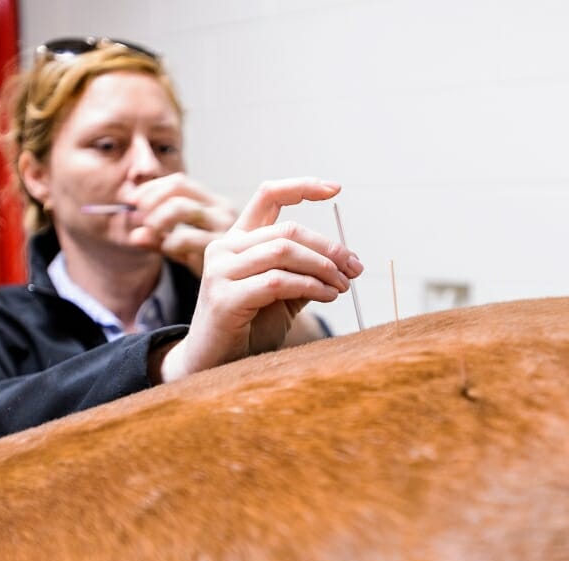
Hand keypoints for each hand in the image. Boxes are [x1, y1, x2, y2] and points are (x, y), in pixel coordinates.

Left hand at [125, 172, 236, 276]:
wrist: (239, 288)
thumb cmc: (212, 267)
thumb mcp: (182, 249)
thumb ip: (159, 239)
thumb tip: (133, 235)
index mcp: (213, 204)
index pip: (179, 182)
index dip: (152, 188)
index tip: (131, 201)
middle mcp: (222, 210)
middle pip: (179, 187)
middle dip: (152, 199)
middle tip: (139, 218)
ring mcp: (224, 226)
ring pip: (182, 207)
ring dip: (158, 218)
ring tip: (152, 232)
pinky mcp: (223, 246)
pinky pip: (186, 237)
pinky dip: (169, 242)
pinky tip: (168, 250)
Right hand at [158, 177, 362, 380]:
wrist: (214, 366)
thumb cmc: (250, 329)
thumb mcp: (283, 296)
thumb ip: (305, 273)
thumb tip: (345, 261)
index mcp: (238, 240)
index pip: (268, 197)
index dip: (302, 187)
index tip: (335, 188)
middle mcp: (225, 248)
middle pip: (287, 231)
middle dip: (328, 248)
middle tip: (354, 267)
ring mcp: (221, 270)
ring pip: (284, 252)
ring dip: (322, 268)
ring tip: (342, 285)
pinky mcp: (225, 297)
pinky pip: (278, 282)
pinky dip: (310, 286)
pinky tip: (328, 296)